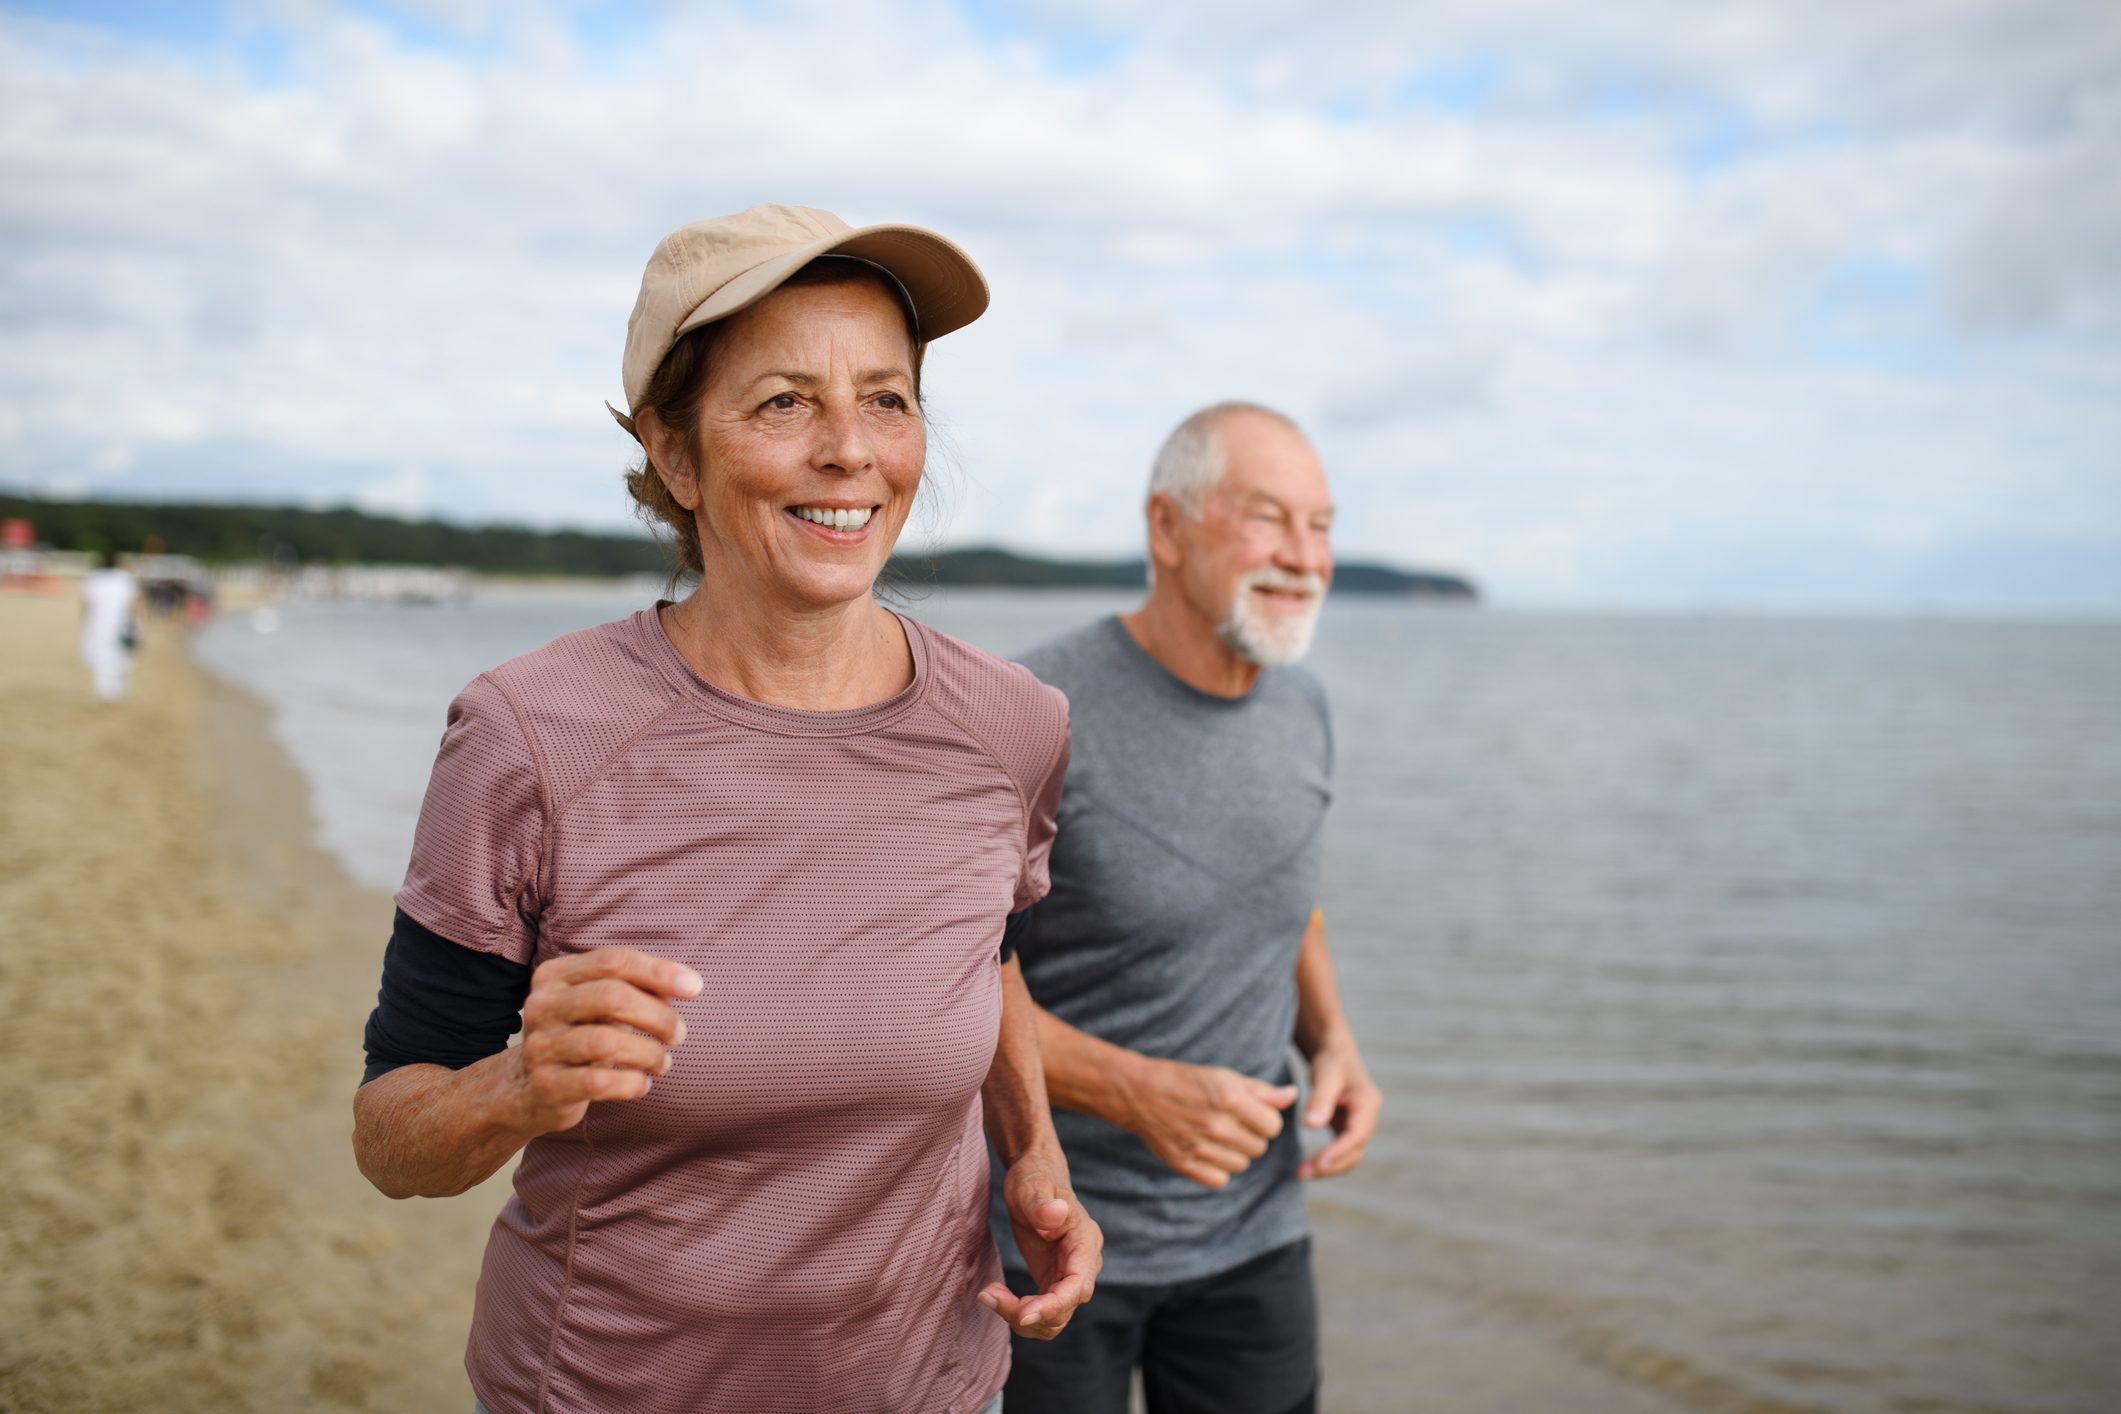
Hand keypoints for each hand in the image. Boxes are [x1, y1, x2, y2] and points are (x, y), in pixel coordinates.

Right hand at [512, 947, 701, 1136]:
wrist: (527, 1088)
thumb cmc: (580, 1035)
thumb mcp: (599, 1004)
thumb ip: (636, 988)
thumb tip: (686, 985)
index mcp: (556, 975)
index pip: (613, 961)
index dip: (658, 972)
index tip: (695, 989)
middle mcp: (542, 1005)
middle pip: (612, 997)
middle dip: (658, 1016)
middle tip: (679, 1034)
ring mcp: (540, 1046)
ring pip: (606, 1042)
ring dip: (649, 1053)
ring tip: (663, 1063)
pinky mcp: (546, 1085)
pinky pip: (599, 1082)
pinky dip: (632, 1083)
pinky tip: (643, 1084)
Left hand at [979, 1148, 1100, 1339]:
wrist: (1034, 1178)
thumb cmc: (1035, 1178)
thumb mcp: (1032, 1187)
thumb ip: (1042, 1203)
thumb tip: (1055, 1214)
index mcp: (1085, 1242)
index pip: (1077, 1286)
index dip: (1053, 1306)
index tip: (1023, 1315)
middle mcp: (1083, 1264)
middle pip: (1064, 1309)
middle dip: (1029, 1313)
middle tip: (990, 1296)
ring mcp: (1068, 1276)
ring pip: (1053, 1318)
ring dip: (1021, 1318)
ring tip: (989, 1294)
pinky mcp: (1053, 1281)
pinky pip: (1042, 1311)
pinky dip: (1019, 1313)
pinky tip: (996, 1295)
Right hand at [1121, 1059, 1298, 1189]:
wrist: (1140, 1093)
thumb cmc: (1187, 1081)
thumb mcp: (1224, 1077)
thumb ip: (1261, 1091)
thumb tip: (1293, 1095)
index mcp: (1231, 1099)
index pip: (1273, 1126)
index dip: (1265, 1119)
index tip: (1250, 1113)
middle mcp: (1217, 1126)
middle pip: (1259, 1147)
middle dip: (1250, 1135)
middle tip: (1230, 1122)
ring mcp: (1200, 1148)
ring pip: (1242, 1165)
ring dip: (1235, 1153)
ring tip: (1217, 1135)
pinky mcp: (1185, 1165)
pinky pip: (1220, 1180)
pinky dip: (1217, 1169)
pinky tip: (1206, 1151)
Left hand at [1297, 1038, 1379, 1179]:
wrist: (1335, 1054)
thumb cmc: (1331, 1061)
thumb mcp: (1325, 1075)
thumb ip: (1320, 1100)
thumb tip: (1311, 1126)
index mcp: (1368, 1104)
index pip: (1357, 1135)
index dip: (1339, 1151)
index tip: (1319, 1163)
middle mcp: (1368, 1118)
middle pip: (1355, 1151)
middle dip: (1331, 1165)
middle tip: (1302, 1173)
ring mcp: (1360, 1125)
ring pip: (1350, 1156)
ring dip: (1329, 1168)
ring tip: (1301, 1173)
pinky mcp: (1349, 1129)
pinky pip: (1342, 1152)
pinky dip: (1328, 1162)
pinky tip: (1308, 1167)